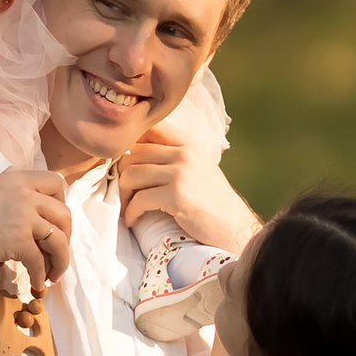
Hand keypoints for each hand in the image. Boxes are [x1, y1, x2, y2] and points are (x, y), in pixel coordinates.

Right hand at [0, 167, 70, 295]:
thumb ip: (12, 197)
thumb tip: (33, 216)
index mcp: (16, 178)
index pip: (57, 183)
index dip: (62, 205)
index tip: (56, 223)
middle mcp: (23, 192)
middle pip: (64, 214)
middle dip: (66, 238)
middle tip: (56, 254)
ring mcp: (22, 215)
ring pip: (58, 239)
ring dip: (60, 261)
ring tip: (51, 275)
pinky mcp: (17, 239)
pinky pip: (40, 260)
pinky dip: (40, 275)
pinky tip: (34, 284)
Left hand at [118, 139, 254, 258]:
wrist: (234, 227)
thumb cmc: (212, 202)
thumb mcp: (197, 167)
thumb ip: (173, 156)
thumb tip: (135, 152)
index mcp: (188, 143)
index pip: (149, 128)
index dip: (130, 145)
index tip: (126, 165)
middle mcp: (184, 153)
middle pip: (133, 153)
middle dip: (122, 175)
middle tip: (125, 194)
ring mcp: (181, 173)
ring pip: (131, 174)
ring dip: (123, 195)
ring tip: (128, 207)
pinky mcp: (177, 195)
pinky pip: (139, 199)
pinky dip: (131, 212)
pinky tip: (134, 220)